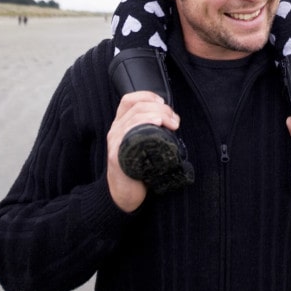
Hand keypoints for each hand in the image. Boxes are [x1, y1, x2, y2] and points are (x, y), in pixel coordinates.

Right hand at [106, 91, 180, 211]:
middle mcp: (115, 131)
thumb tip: (172, 122)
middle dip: (160, 108)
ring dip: (158, 115)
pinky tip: (157, 125)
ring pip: (135, 117)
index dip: (147, 96)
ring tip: (172, 123)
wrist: (123, 194)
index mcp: (120, 126)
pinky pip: (129, 134)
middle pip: (137, 107)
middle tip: (175, 120)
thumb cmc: (136, 170)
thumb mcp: (141, 145)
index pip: (128, 100)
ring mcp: (115, 143)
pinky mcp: (117, 155)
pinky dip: (145, 124)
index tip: (163, 102)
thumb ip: (149, 132)